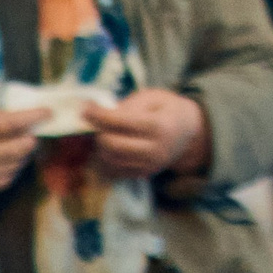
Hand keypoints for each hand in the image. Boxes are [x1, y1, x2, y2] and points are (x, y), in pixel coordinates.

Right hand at [0, 107, 46, 214]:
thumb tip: (26, 117)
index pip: (10, 123)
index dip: (33, 117)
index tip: (48, 113)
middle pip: (20, 147)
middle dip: (30, 139)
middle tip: (31, 133)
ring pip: (18, 164)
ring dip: (22, 154)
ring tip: (16, 146)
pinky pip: (8, 178)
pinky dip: (12, 168)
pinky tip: (3, 161)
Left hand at [84, 90, 210, 179]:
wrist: (187, 132)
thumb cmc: (167, 110)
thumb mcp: (152, 97)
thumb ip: (128, 105)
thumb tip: (100, 115)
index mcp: (159, 126)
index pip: (120, 122)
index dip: (98, 114)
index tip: (85, 108)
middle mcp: (155, 149)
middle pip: (112, 144)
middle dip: (99, 131)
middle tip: (95, 121)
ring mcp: (150, 165)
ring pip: (110, 159)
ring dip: (101, 146)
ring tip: (104, 132)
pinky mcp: (143, 174)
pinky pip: (115, 171)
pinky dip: (106, 158)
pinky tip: (109, 146)